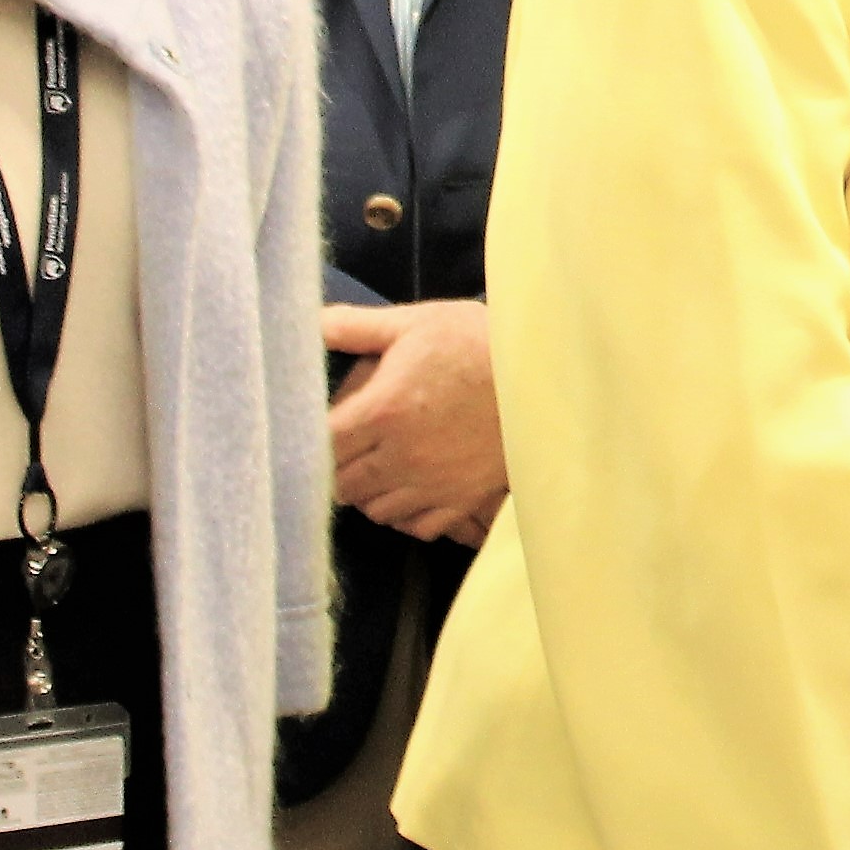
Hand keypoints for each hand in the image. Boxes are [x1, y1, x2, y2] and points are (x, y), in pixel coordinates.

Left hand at [324, 300, 505, 543]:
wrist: (545, 374)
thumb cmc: (476, 342)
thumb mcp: (415, 322)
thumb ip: (354, 326)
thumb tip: (304, 322)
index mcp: (382, 411)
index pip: (319, 447)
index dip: (309, 441)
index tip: (316, 429)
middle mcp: (401, 457)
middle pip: (341, 485)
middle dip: (335, 468)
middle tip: (346, 446)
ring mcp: (433, 484)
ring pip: (374, 509)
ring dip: (367, 492)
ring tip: (375, 466)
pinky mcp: (461, 500)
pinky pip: (416, 527)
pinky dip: (404, 513)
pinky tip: (408, 489)